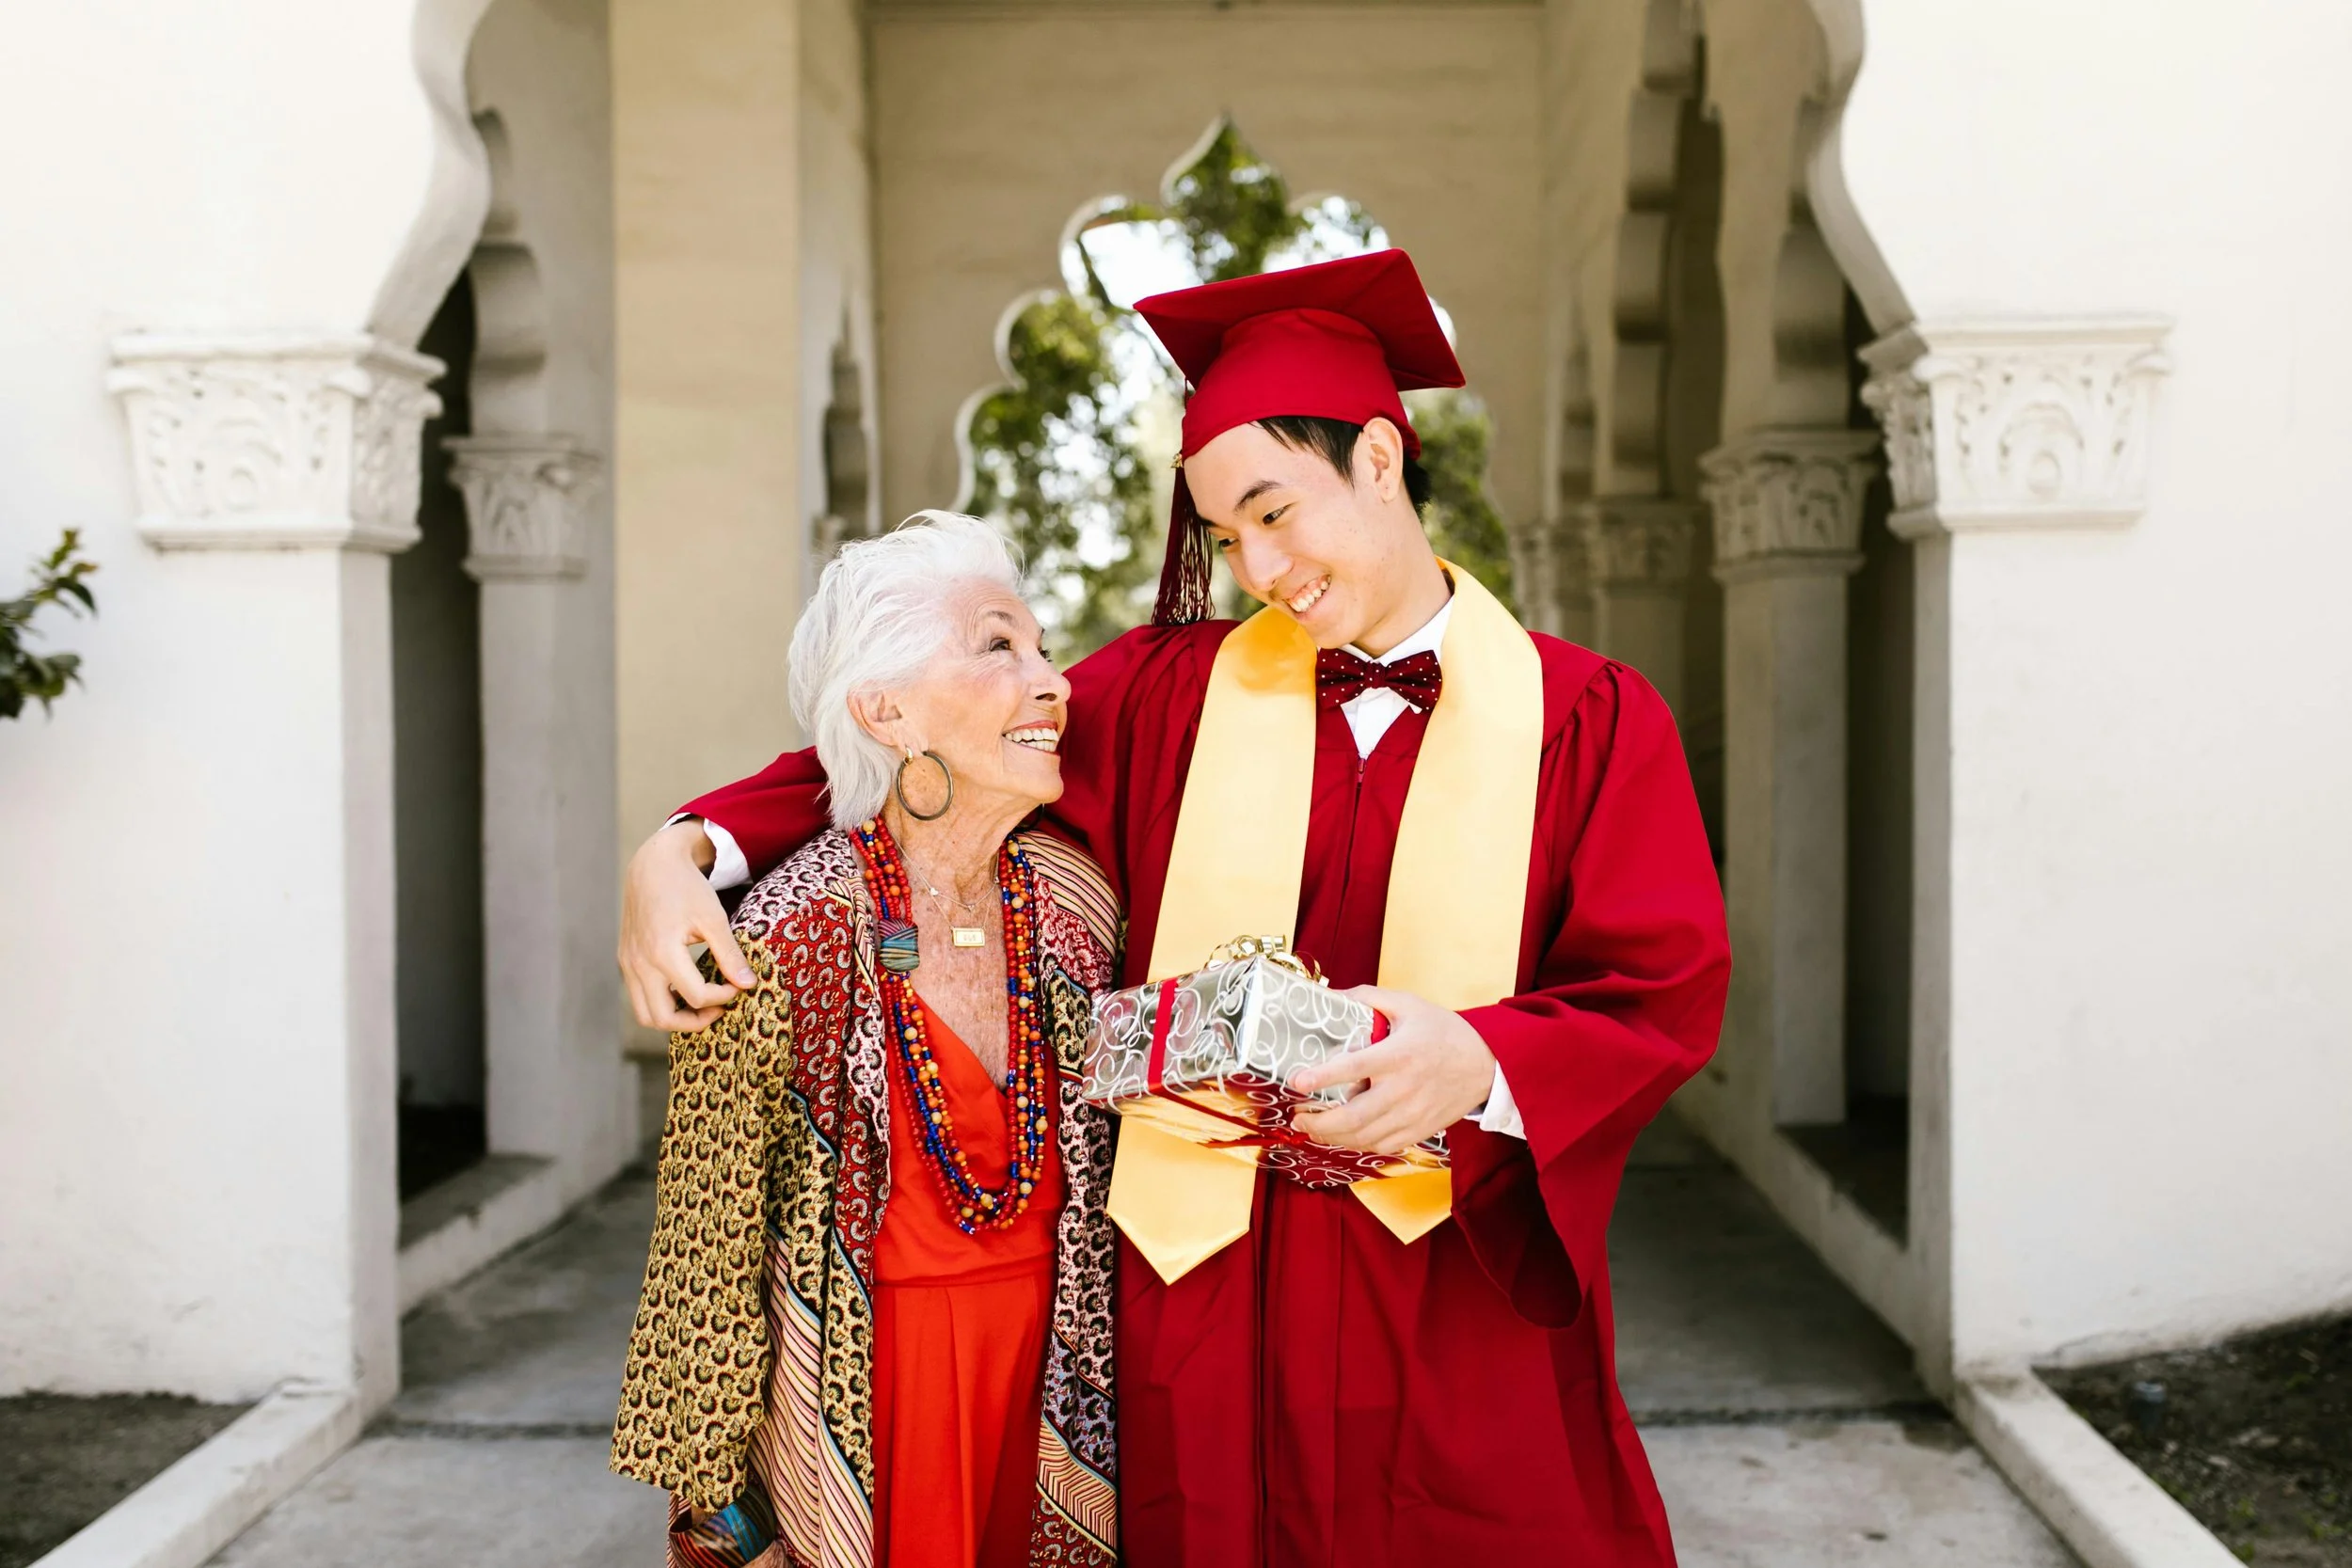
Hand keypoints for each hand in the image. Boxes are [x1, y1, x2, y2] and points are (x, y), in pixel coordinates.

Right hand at [618, 819, 754, 1030]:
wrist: (652, 865)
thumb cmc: (686, 887)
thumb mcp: (713, 918)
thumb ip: (729, 954)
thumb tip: (748, 984)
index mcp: (662, 952)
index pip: (696, 996)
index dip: (723, 996)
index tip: (738, 985)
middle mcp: (639, 964)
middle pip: (662, 1019)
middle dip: (694, 1022)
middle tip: (719, 1008)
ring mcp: (628, 964)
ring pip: (645, 1014)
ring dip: (673, 1019)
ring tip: (702, 1005)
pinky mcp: (626, 961)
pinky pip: (639, 997)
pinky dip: (660, 1003)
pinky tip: (683, 990)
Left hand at [1289, 985, 1495, 1154]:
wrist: (1486, 1064)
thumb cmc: (1443, 1031)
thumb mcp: (1409, 1005)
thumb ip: (1369, 998)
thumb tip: (1331, 995)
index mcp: (1400, 1054)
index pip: (1355, 1067)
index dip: (1323, 1076)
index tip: (1297, 1081)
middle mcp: (1404, 1089)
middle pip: (1354, 1116)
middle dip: (1318, 1122)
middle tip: (1297, 1116)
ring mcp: (1413, 1114)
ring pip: (1364, 1137)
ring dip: (1332, 1136)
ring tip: (1311, 1127)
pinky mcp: (1419, 1130)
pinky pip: (1381, 1146)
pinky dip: (1356, 1144)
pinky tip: (1342, 1135)